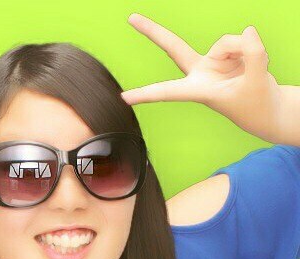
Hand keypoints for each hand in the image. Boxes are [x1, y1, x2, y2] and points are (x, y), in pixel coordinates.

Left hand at [121, 14, 283, 142]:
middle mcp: (199, 74)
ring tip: (251, 71)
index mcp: (198, 90)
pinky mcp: (225, 53)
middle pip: (173, 48)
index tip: (123, 97)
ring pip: (228, 42)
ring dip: (246, 52)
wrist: (267, 108)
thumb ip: (253, 54)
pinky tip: (253, 63)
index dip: (146, 94)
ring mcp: (211, 61)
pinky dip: (252, 49)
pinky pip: (241, 40)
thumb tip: (245, 31)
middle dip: (153, 32)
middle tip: (131, 17)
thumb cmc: (255, 103)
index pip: (168, 91)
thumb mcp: (257, 81)